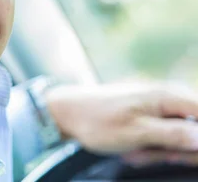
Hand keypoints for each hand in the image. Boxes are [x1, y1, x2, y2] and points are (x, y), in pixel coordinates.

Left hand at [45, 82, 197, 165]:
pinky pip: (163, 135)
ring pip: (179, 136)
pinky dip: (151, 147)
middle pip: (195, 129)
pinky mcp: (148, 114)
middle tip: (157, 156)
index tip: (182, 152)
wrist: (66, 113)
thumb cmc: (96, 120)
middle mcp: (166, 96)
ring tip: (137, 153)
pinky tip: (135, 151)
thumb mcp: (136, 132)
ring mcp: (157, 105)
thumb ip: (173, 134)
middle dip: (178, 149)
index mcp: (168, 96)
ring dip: (161, 151)